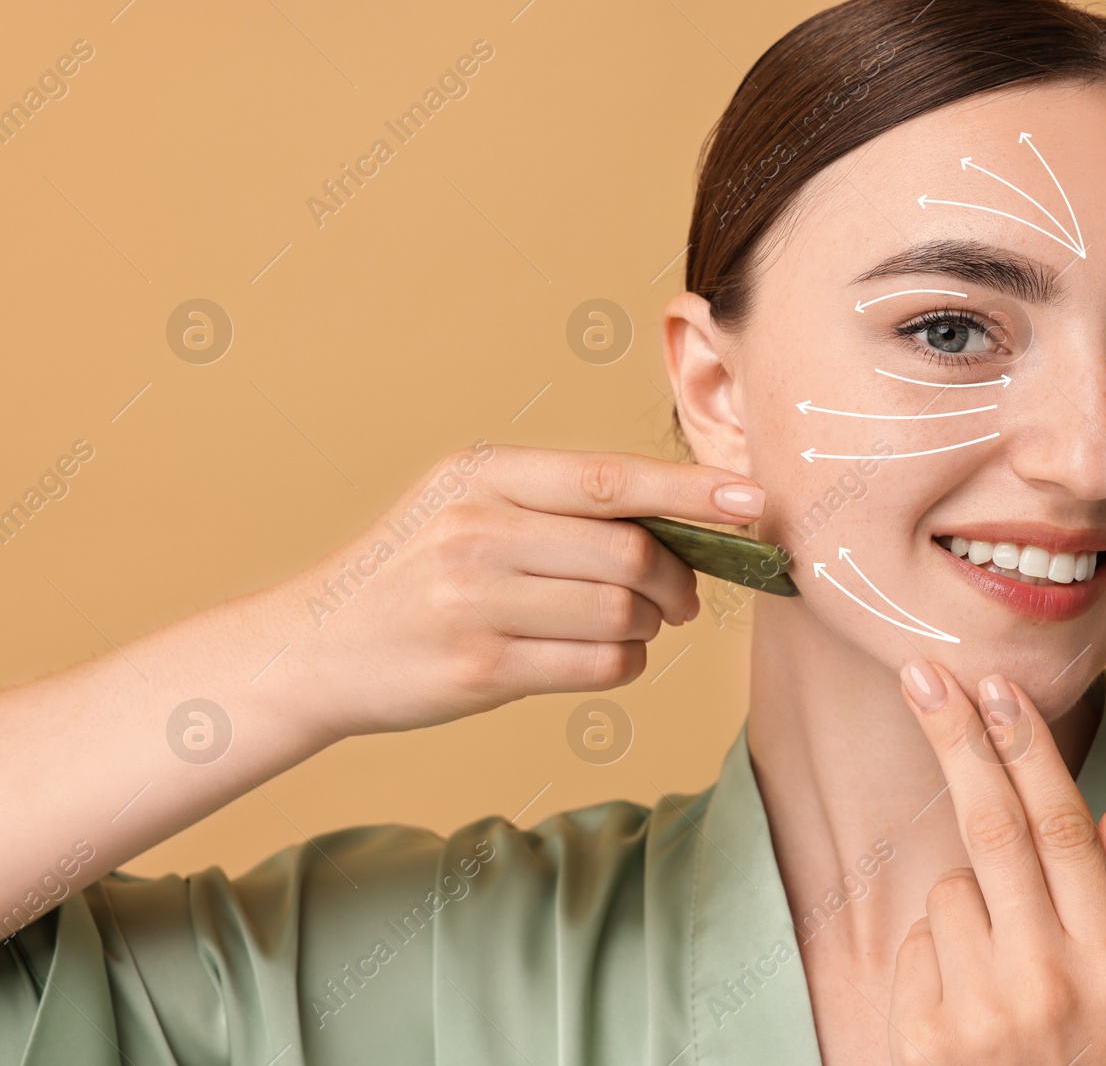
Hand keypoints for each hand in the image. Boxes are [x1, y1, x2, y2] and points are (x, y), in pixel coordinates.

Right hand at [276, 445, 764, 738]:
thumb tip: (683, 525)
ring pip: (622, 613)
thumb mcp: (466, 508)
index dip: (693, 489)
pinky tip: (605, 659)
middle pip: (631, 553)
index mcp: (483, 475)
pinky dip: (625, 666)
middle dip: (677, 582)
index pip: (613, 478)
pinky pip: (599, 666)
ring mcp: (474, 600)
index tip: (753, 501)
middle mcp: (477, 529)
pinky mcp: (479, 667)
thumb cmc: (413, 575)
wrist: (315, 649)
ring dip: (647, 629)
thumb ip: (559, 507)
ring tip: (627, 629)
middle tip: (680, 599)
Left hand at [889, 661, 1105, 1064]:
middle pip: (992, 825)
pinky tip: (972, 1008)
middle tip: (923, 676)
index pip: (1061, 826)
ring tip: (1004, 973)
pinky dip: (938, 957)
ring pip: (951, 892)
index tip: (996, 688)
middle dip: (956, 739)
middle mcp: (1049, 975)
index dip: (1025, 748)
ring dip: (968, 907)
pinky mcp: (927, 1038)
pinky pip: (920, 947)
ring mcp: (983, 1008)